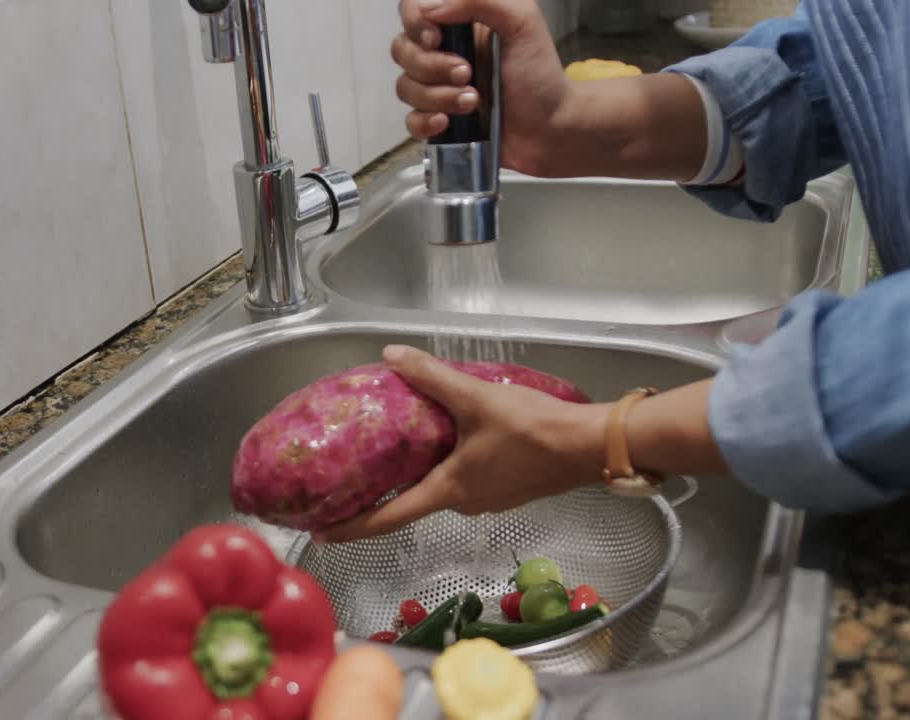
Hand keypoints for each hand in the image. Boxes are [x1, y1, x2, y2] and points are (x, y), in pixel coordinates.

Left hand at [316, 344, 608, 542]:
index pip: (388, 518)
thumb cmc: (532, 430)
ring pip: (440, 488)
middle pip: (411, 503)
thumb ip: (432, 377)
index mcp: (448, 491)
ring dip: (415, 475)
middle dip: (380, 494)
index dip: (352, 527)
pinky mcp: (507, 487)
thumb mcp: (476, 398)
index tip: (320, 532)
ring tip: (392, 451)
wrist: (589, 446)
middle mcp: (464, 503)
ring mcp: (488, 499)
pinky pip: (464, 478)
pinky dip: (444, 465)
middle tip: (350, 479)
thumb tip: (392, 355)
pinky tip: (443, 440)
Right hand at [392, 0, 572, 175]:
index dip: (415, 23)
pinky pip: (411, 120)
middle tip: (469, 74)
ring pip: (405, 86)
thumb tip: (431, 7)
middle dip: (432, 65)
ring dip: (438, 96)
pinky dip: (426, 122)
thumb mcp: (522, 22)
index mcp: (461, 24)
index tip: (436, 38)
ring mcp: (439, 89)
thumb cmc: (541, 77)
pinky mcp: (440, 122)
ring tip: (473, 102)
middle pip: (402, 49)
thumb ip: (480, 0)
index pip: (413, 9)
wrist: (551, 129)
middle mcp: (445, 53)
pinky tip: (448, 122)